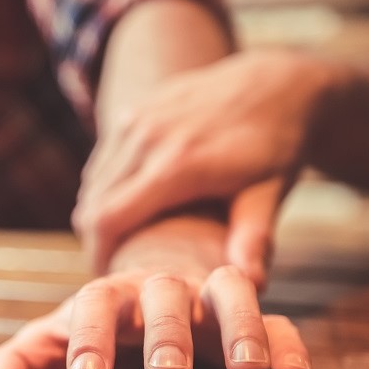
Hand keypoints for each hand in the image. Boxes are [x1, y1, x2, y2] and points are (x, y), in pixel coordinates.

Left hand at [0, 216, 310, 368]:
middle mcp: (160, 289)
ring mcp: (207, 297)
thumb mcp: (51, 341)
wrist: (155, 279)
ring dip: (239, 327)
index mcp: (109, 295)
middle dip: (166, 333)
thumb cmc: (100, 320)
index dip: (88, 338)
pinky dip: (286, 340)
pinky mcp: (248, 316)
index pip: (94, 304)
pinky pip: (276, 319)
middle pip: (164, 295)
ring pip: (229, 293)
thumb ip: (15, 365)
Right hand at [74, 50, 344, 277]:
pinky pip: (103, 160)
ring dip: (97, 215)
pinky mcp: (135, 110)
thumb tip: (251, 285)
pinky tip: (125, 209)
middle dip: (95, 240)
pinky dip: (104, 189)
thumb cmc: (276, 148)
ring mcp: (137, 118)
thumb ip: (253, 238)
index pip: (108, 219)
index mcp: (178, 164)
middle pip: (93, 203)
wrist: (275, 84)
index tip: (110, 278)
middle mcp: (149, 136)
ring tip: (118, 243)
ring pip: (93, 181)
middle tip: (114, 268)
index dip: (99, 254)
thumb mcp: (270, 193)